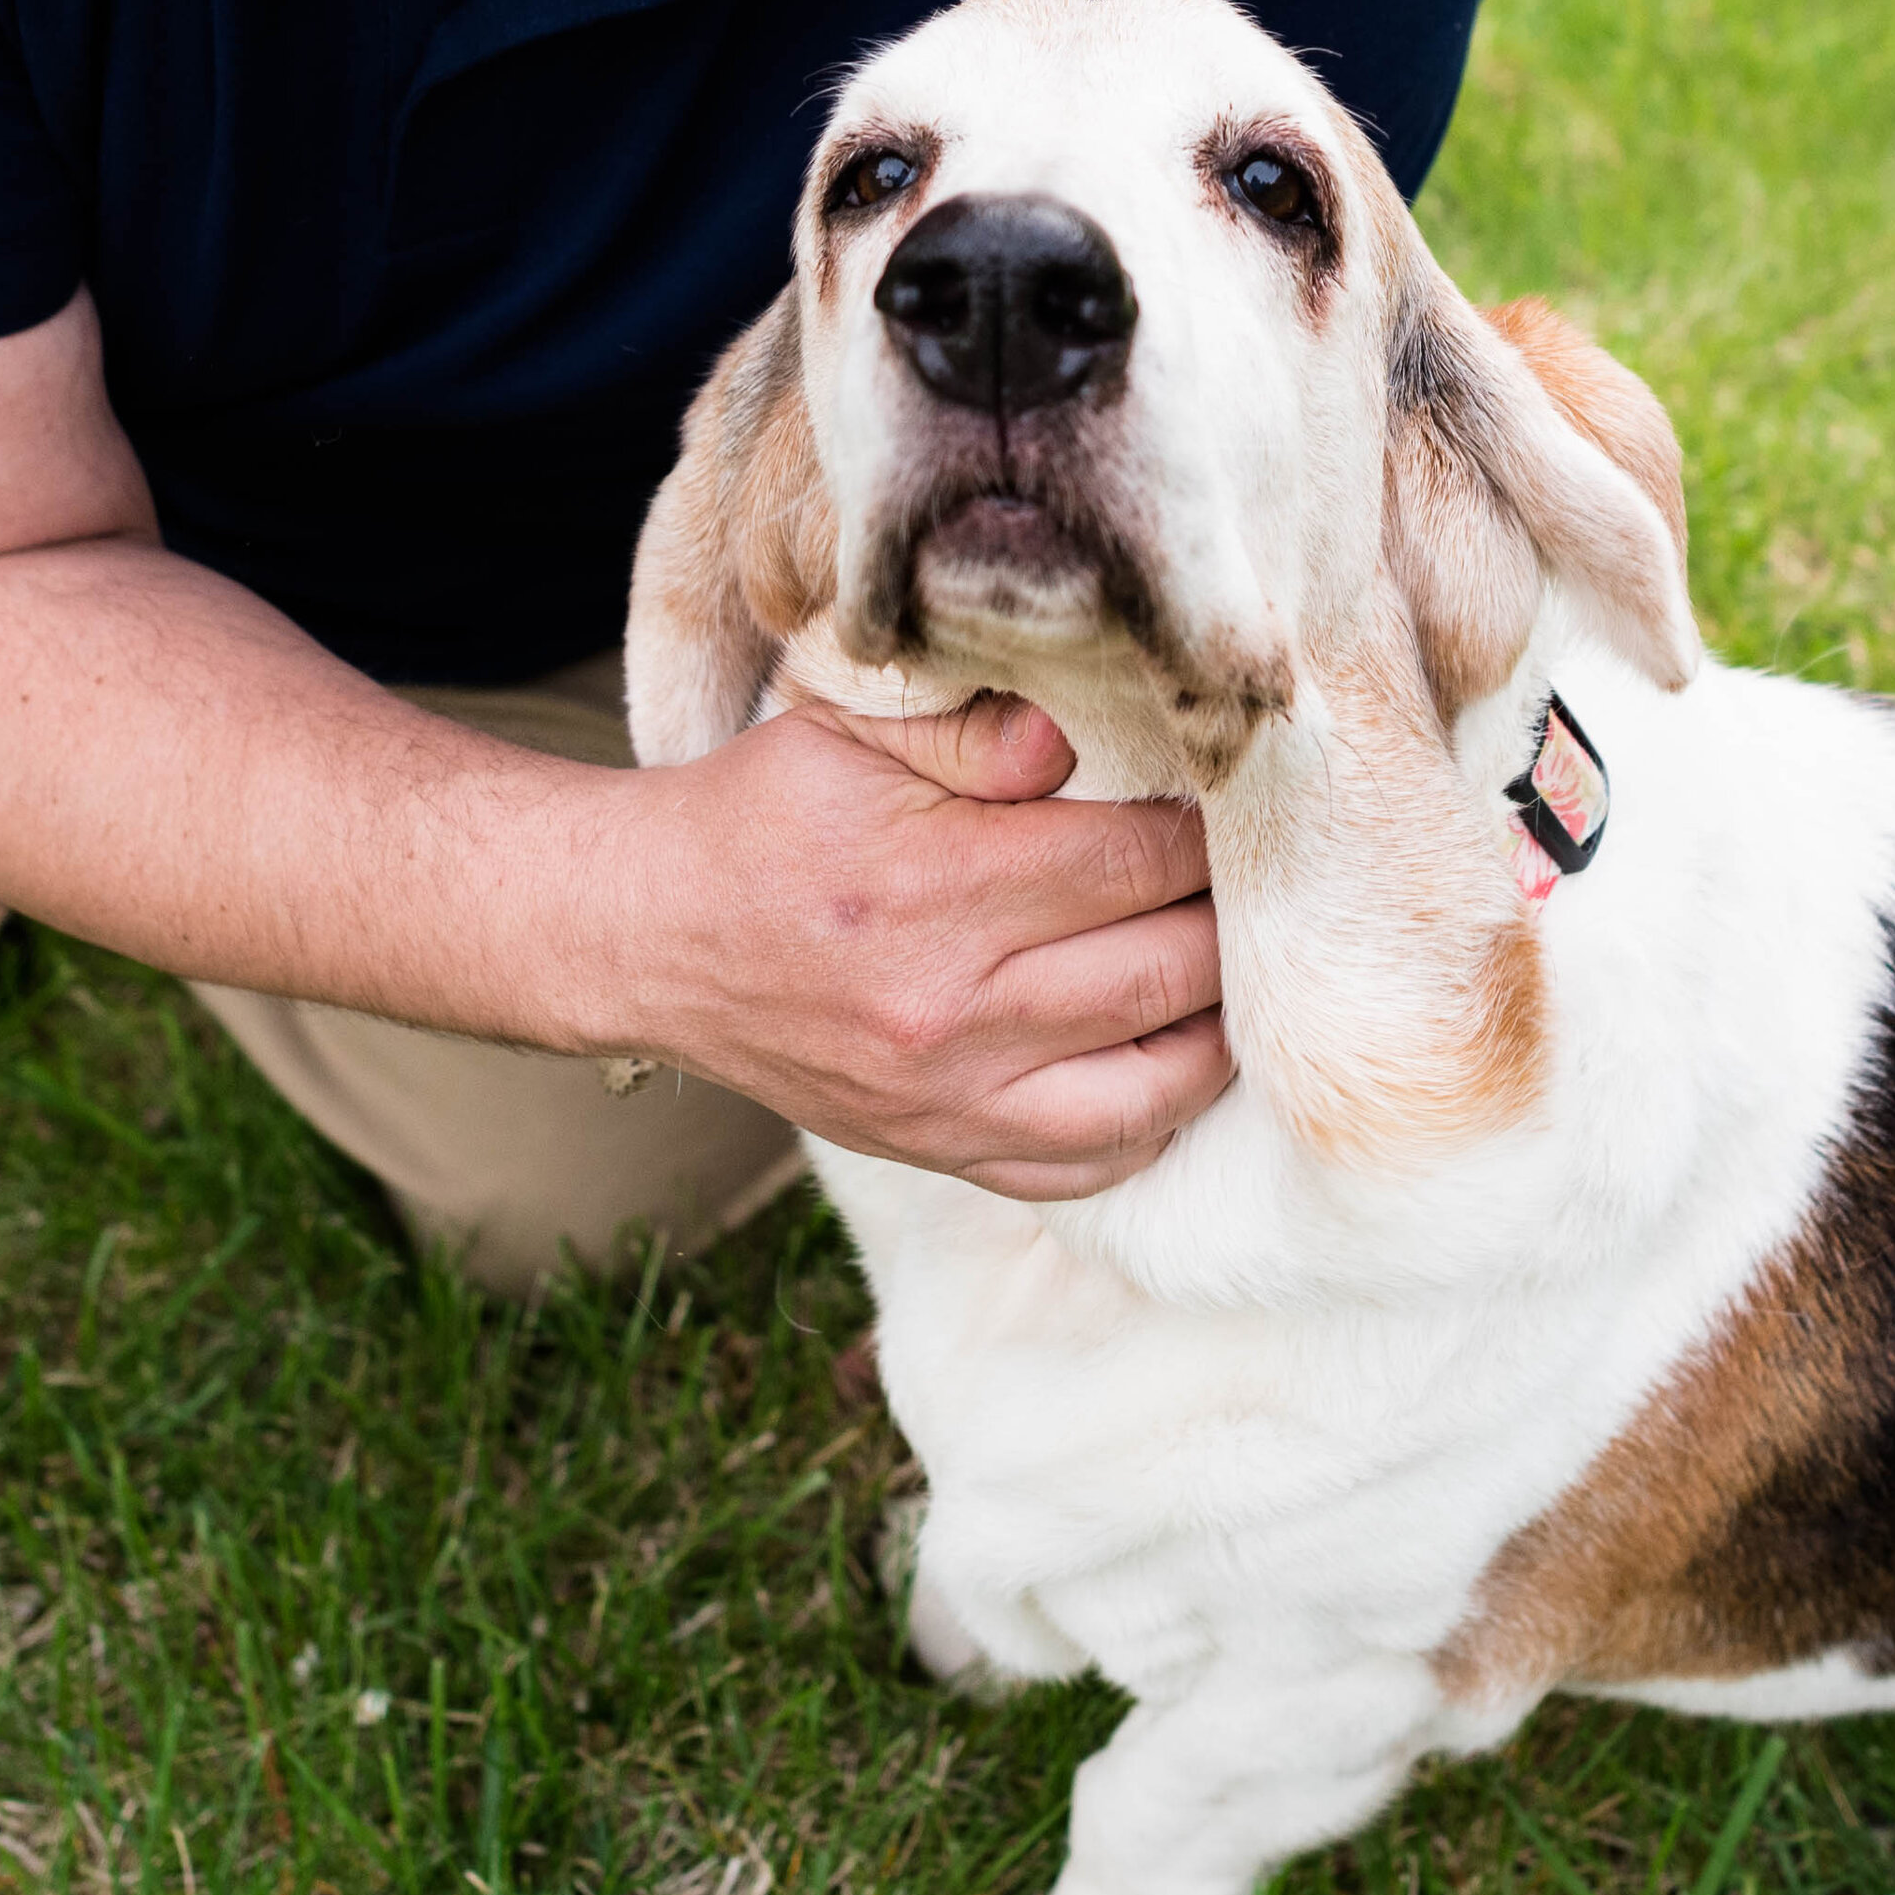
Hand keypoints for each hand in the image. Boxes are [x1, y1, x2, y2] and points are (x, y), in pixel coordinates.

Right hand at [598, 698, 1224, 1196]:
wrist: (646, 935)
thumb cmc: (761, 815)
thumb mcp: (849, 730)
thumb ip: (973, 728)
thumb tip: (1078, 740)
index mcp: (935, 883)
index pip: (1139, 859)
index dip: (1205, 830)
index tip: (1221, 804)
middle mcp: (950, 1006)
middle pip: (1168, 969)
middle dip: (1229, 920)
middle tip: (1247, 882)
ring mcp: (948, 1097)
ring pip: (1155, 1082)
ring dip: (1215, 1024)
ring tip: (1227, 968)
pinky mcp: (938, 1150)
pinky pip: (1090, 1167)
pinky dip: (1154, 1121)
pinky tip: (1171, 1060)